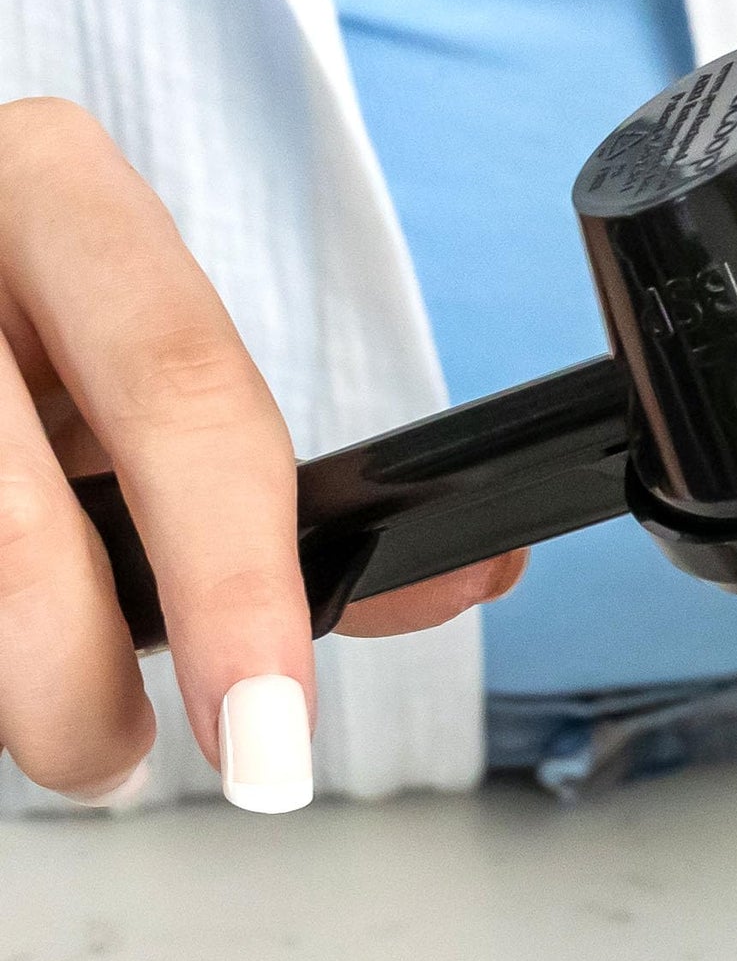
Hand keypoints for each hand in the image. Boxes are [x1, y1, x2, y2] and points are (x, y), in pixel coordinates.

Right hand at [0, 99, 521, 810]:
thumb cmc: (21, 334)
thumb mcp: (140, 371)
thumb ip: (278, 488)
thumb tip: (467, 580)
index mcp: (62, 202)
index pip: (183, 397)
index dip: (236, 585)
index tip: (269, 734)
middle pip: (21, 517)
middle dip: (80, 679)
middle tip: (120, 758)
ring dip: (16, 683)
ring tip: (62, 721)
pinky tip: (8, 649)